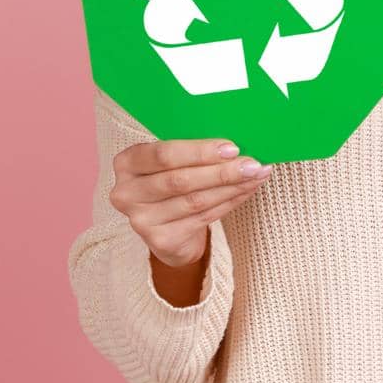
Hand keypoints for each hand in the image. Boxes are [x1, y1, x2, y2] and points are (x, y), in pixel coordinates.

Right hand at [108, 138, 273, 267]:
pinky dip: (230, 201)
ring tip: (256, 174)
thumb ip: (190, 150)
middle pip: (180, 180)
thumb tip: (234, 141)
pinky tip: (246, 190)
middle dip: (221, 171)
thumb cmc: (172, 183)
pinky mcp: (161, 241)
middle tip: (252, 163)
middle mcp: (127, 193)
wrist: (167, 229)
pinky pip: (203, 217)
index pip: (163, 154)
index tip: (232, 147)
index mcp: (127, 163)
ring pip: (195, 201)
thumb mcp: (170, 163)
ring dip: (231, 186)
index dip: (199, 152)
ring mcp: (141, 220)